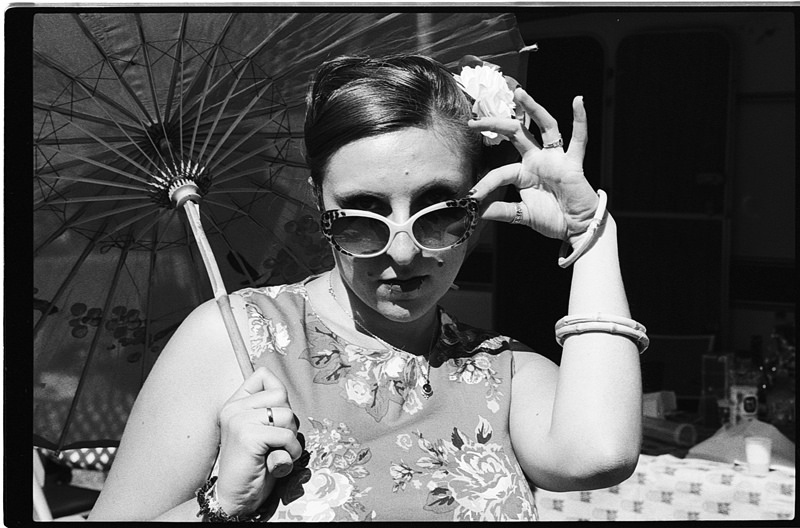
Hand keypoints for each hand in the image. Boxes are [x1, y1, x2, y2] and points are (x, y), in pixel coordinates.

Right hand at [215, 367, 301, 516]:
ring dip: (291, 440)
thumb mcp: (261, 431)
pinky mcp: (248, 436)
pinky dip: (290, 453)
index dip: (279, 395)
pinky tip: (276, 463)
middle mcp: (234, 408)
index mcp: (235, 404)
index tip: (272, 420)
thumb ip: (269, 411)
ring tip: (276, 453)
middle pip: (281, 395)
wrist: (235, 497)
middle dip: (288, 422)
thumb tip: (285, 397)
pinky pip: (286, 436)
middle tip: (275, 442)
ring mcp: (239, 420)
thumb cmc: (254, 465)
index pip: (263, 375)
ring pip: (288, 416)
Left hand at [468, 89, 599, 243]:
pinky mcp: (572, 163)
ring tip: (519, 93)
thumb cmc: (553, 219)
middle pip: (515, 134)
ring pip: (544, 127)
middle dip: (495, 125)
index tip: (471, 196)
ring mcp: (555, 159)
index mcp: (523, 173)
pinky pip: (578, 139)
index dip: (486, 184)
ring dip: (533, 108)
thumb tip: (478, 211)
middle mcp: (537, 160)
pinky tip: (578, 101)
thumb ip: (502, 211)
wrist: (576, 227)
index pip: (500, 172)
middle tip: (474, 120)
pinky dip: (580, 120)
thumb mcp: (522, 215)